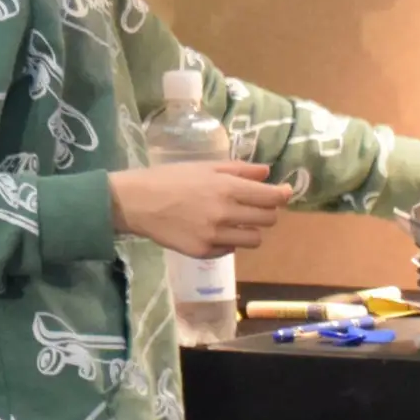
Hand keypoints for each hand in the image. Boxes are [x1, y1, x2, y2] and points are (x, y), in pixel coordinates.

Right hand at [109, 161, 290, 258]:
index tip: (282, 194)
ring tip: (233, 222)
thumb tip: (267, 174)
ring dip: (249, 230)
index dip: (282, 196)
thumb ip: (238, 170)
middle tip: (253, 207)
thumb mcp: (204, 167)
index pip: (271, 197)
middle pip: (268, 220)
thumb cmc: (169, 178)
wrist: (136, 202)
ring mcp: (216, 235)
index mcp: (227, 188)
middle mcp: (226, 213)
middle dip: (265, 213)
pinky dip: (228, 241)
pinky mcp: (205, 252)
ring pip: (254, 240)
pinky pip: (231, 250)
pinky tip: (212, 230)